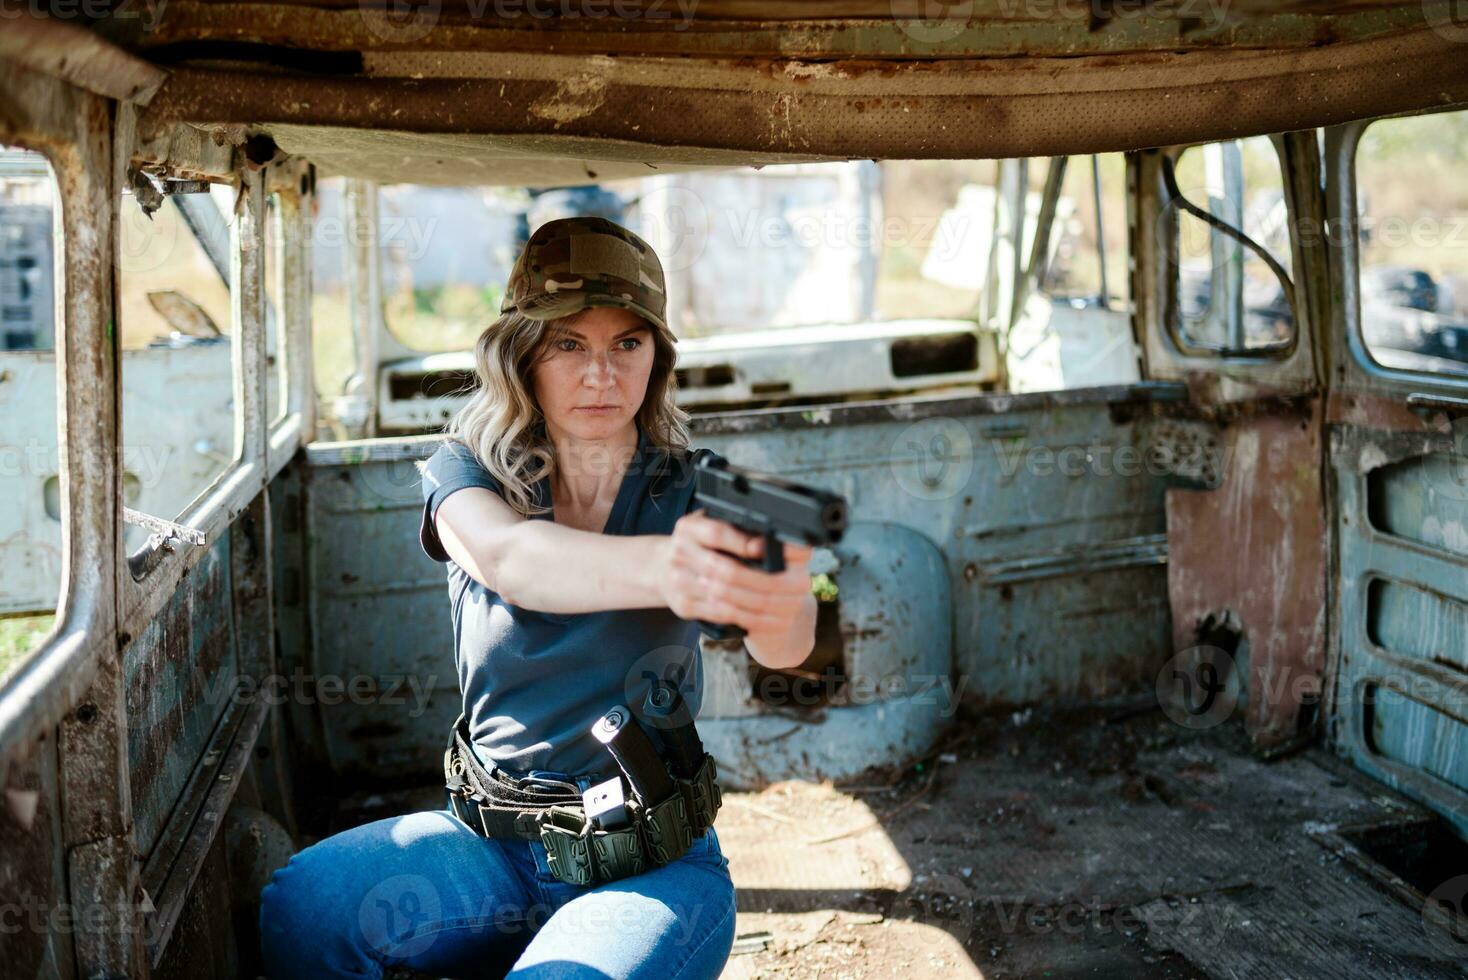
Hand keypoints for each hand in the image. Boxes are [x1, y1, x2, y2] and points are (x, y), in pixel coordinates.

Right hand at [660, 511, 814, 637]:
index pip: (716, 533)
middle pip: (724, 569)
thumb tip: (778, 538)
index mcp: (690, 527)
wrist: (664, 567)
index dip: (742, 543)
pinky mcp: (683, 605)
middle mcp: (680, 552)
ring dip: (761, 601)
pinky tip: (768, 616)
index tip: (767, 549)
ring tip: (789, 603)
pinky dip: (747, 617)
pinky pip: (720, 614)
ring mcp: (678, 581)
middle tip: (794, 584)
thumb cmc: (702, 544)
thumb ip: (742, 529)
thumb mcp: (715, 526)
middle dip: (763, 579)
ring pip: (725, 596)